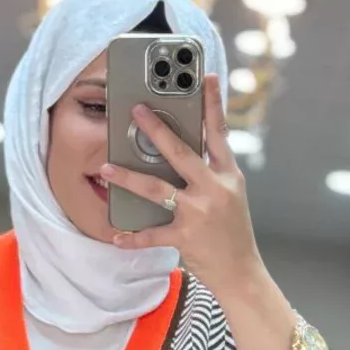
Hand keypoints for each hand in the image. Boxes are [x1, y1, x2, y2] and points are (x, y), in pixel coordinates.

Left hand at [101, 76, 296, 349]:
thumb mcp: (231, 197)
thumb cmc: (233, 234)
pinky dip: (133, 236)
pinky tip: (116, 234)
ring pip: (158, 189)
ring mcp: (200, 213)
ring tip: (106, 167)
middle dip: (157, 129)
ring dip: (128, 178)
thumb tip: (181, 153)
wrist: (243, 273)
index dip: (213, 103)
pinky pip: (152, 234)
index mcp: (229, 176)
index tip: (204, 76)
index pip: (220, 133)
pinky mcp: (186, 238)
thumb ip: (211, 174)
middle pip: (182, 152)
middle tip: (137, 110)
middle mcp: (215, 190)